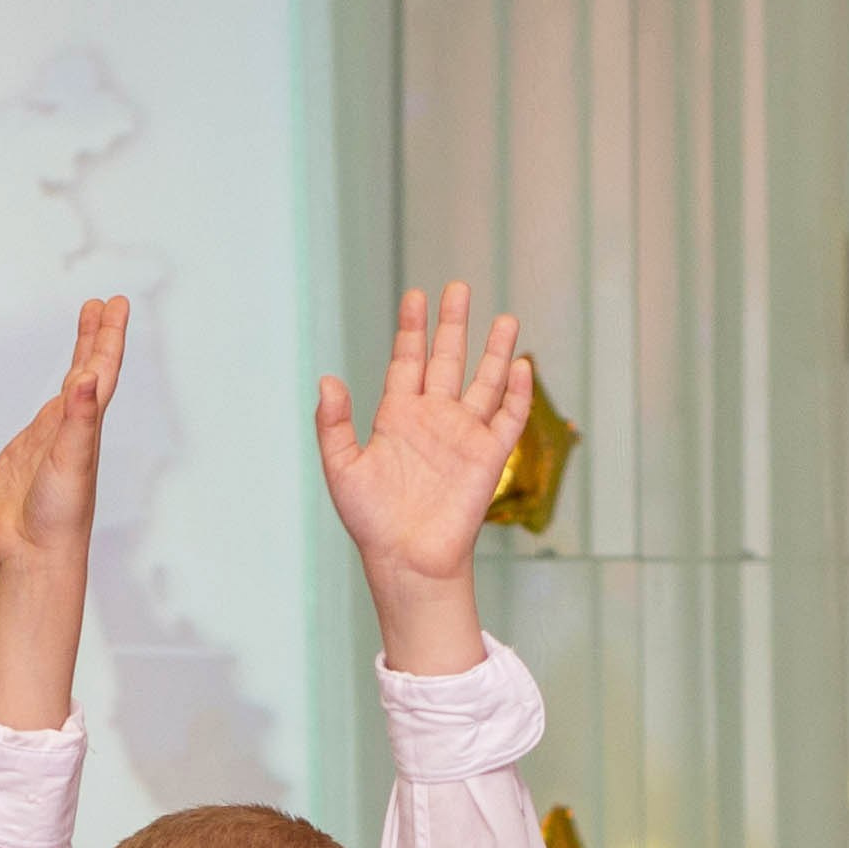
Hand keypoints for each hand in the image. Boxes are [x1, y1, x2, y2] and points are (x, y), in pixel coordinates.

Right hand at [0, 295, 128, 570]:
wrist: (33, 553)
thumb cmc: (58, 517)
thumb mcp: (70, 462)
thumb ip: (78, 418)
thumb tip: (87, 375)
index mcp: (86, 426)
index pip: (101, 370)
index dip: (109, 335)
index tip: (117, 302)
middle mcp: (72, 428)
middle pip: (88, 370)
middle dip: (97, 335)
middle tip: (105, 303)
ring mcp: (49, 440)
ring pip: (69, 388)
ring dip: (79, 357)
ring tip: (86, 326)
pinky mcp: (26, 454)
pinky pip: (45, 414)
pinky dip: (55, 394)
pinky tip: (59, 390)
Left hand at [315, 283, 530, 586]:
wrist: (407, 560)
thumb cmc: (371, 522)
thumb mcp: (342, 470)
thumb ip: (333, 425)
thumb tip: (327, 380)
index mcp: (397, 417)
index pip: (407, 361)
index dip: (412, 329)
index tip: (416, 295)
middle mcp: (433, 420)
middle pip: (447, 360)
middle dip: (453, 325)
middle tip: (458, 287)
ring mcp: (463, 436)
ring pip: (484, 383)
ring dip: (495, 352)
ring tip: (506, 319)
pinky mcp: (488, 457)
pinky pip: (508, 419)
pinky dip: (517, 393)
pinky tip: (522, 366)